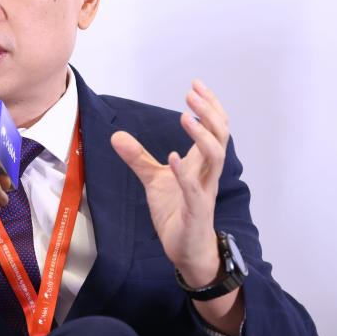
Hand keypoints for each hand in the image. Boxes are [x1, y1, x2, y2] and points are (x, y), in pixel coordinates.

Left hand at [110, 79, 229, 285]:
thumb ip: (138, 158)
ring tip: (185, 117)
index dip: (209, 106)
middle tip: (192, 93)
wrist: (186, 250)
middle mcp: (208, 174)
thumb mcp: (153, 180)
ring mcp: (204, 192)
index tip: (196, 85)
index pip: (215, 128)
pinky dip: (184, 172)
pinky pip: (195, 189)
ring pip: (215, 159)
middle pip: (220, 137)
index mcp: (201, 164)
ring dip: (202, 136)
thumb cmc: (177, 213)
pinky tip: (173, 157)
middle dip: (209, 113)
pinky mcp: (196, 211)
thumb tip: (116, 136)